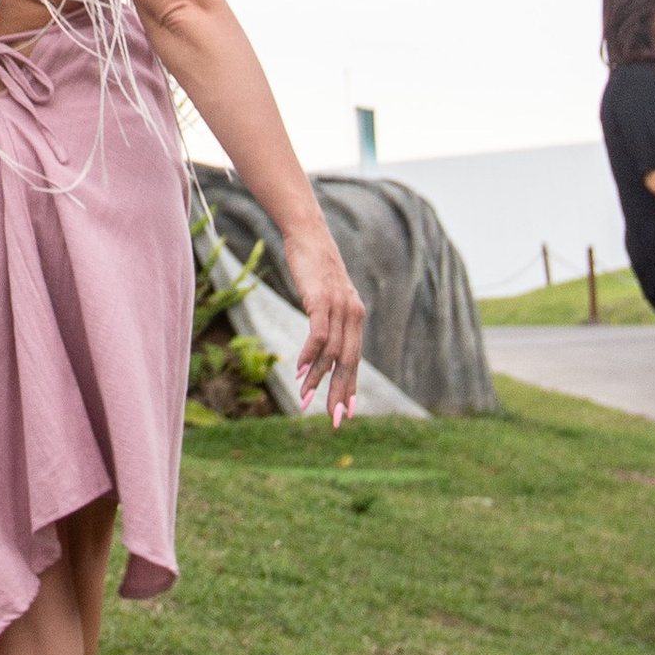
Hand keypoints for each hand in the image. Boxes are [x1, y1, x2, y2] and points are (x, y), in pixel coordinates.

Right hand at [288, 235, 366, 421]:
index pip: (354, 360)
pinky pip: (319, 334)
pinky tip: (300, 371)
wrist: (309, 234)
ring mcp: (339, 307)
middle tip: (334, 420)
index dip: (350, 388)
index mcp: (354, 317)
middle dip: (340, 393)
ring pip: (332, 353)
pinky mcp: (322, 299)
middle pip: (348, 363)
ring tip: (305, 399)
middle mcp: (352, 314)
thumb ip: (328, 318)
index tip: (346, 413)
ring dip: (318, 379)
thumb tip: (320, 343)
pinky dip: (310, 355)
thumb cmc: (314, 265)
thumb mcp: (324, 295)